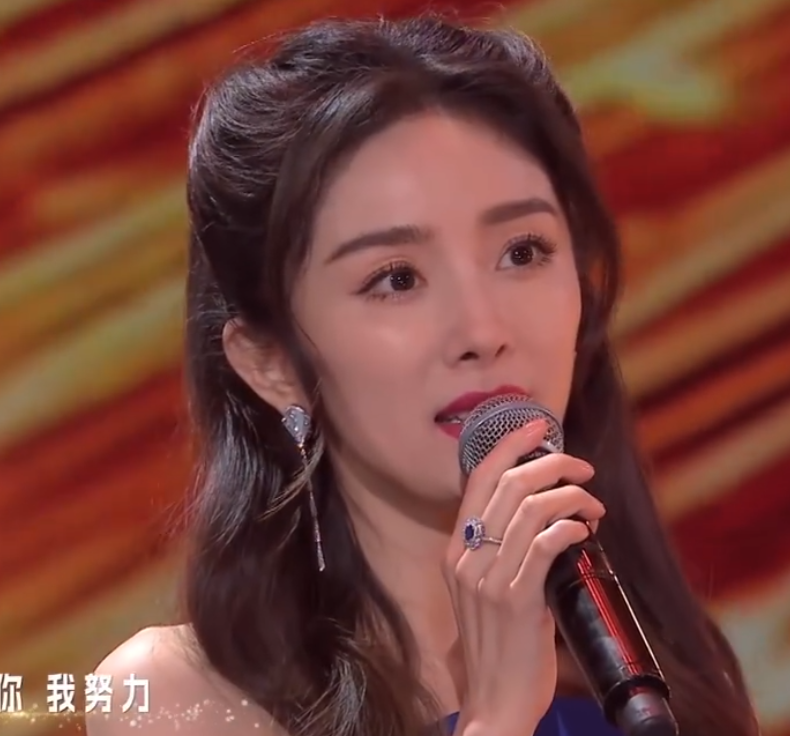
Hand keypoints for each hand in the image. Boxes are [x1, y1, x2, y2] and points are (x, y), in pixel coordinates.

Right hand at [443, 418, 603, 735]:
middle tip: (581, 467)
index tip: (537, 427)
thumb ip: (503, 551)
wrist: (496, 701)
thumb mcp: (487, 589)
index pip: (479, 480)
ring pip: (531, 509)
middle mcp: (466, 558)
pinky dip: (569, 526)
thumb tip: (543, 513)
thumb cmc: (500, 644)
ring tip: (592, 504)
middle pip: (508, 485)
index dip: (509, 447)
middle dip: (550, 463)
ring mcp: (488, 579)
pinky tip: (583, 529)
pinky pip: (545, 544)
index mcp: (456, 550)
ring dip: (571, 496)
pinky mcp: (516, 600)